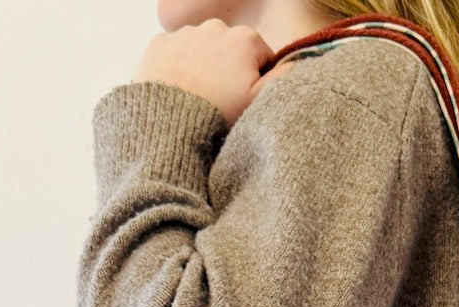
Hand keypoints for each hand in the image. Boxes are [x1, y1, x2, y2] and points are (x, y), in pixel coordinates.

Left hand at [132, 17, 296, 128]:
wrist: (167, 128)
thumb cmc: (218, 118)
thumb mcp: (261, 103)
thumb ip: (285, 79)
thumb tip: (301, 62)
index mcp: (245, 39)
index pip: (262, 57)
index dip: (257, 82)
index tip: (246, 102)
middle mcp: (214, 27)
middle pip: (231, 52)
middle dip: (230, 73)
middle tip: (222, 104)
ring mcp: (184, 34)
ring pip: (202, 52)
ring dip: (203, 71)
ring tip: (199, 101)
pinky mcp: (158, 45)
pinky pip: (175, 55)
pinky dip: (177, 70)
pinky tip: (179, 93)